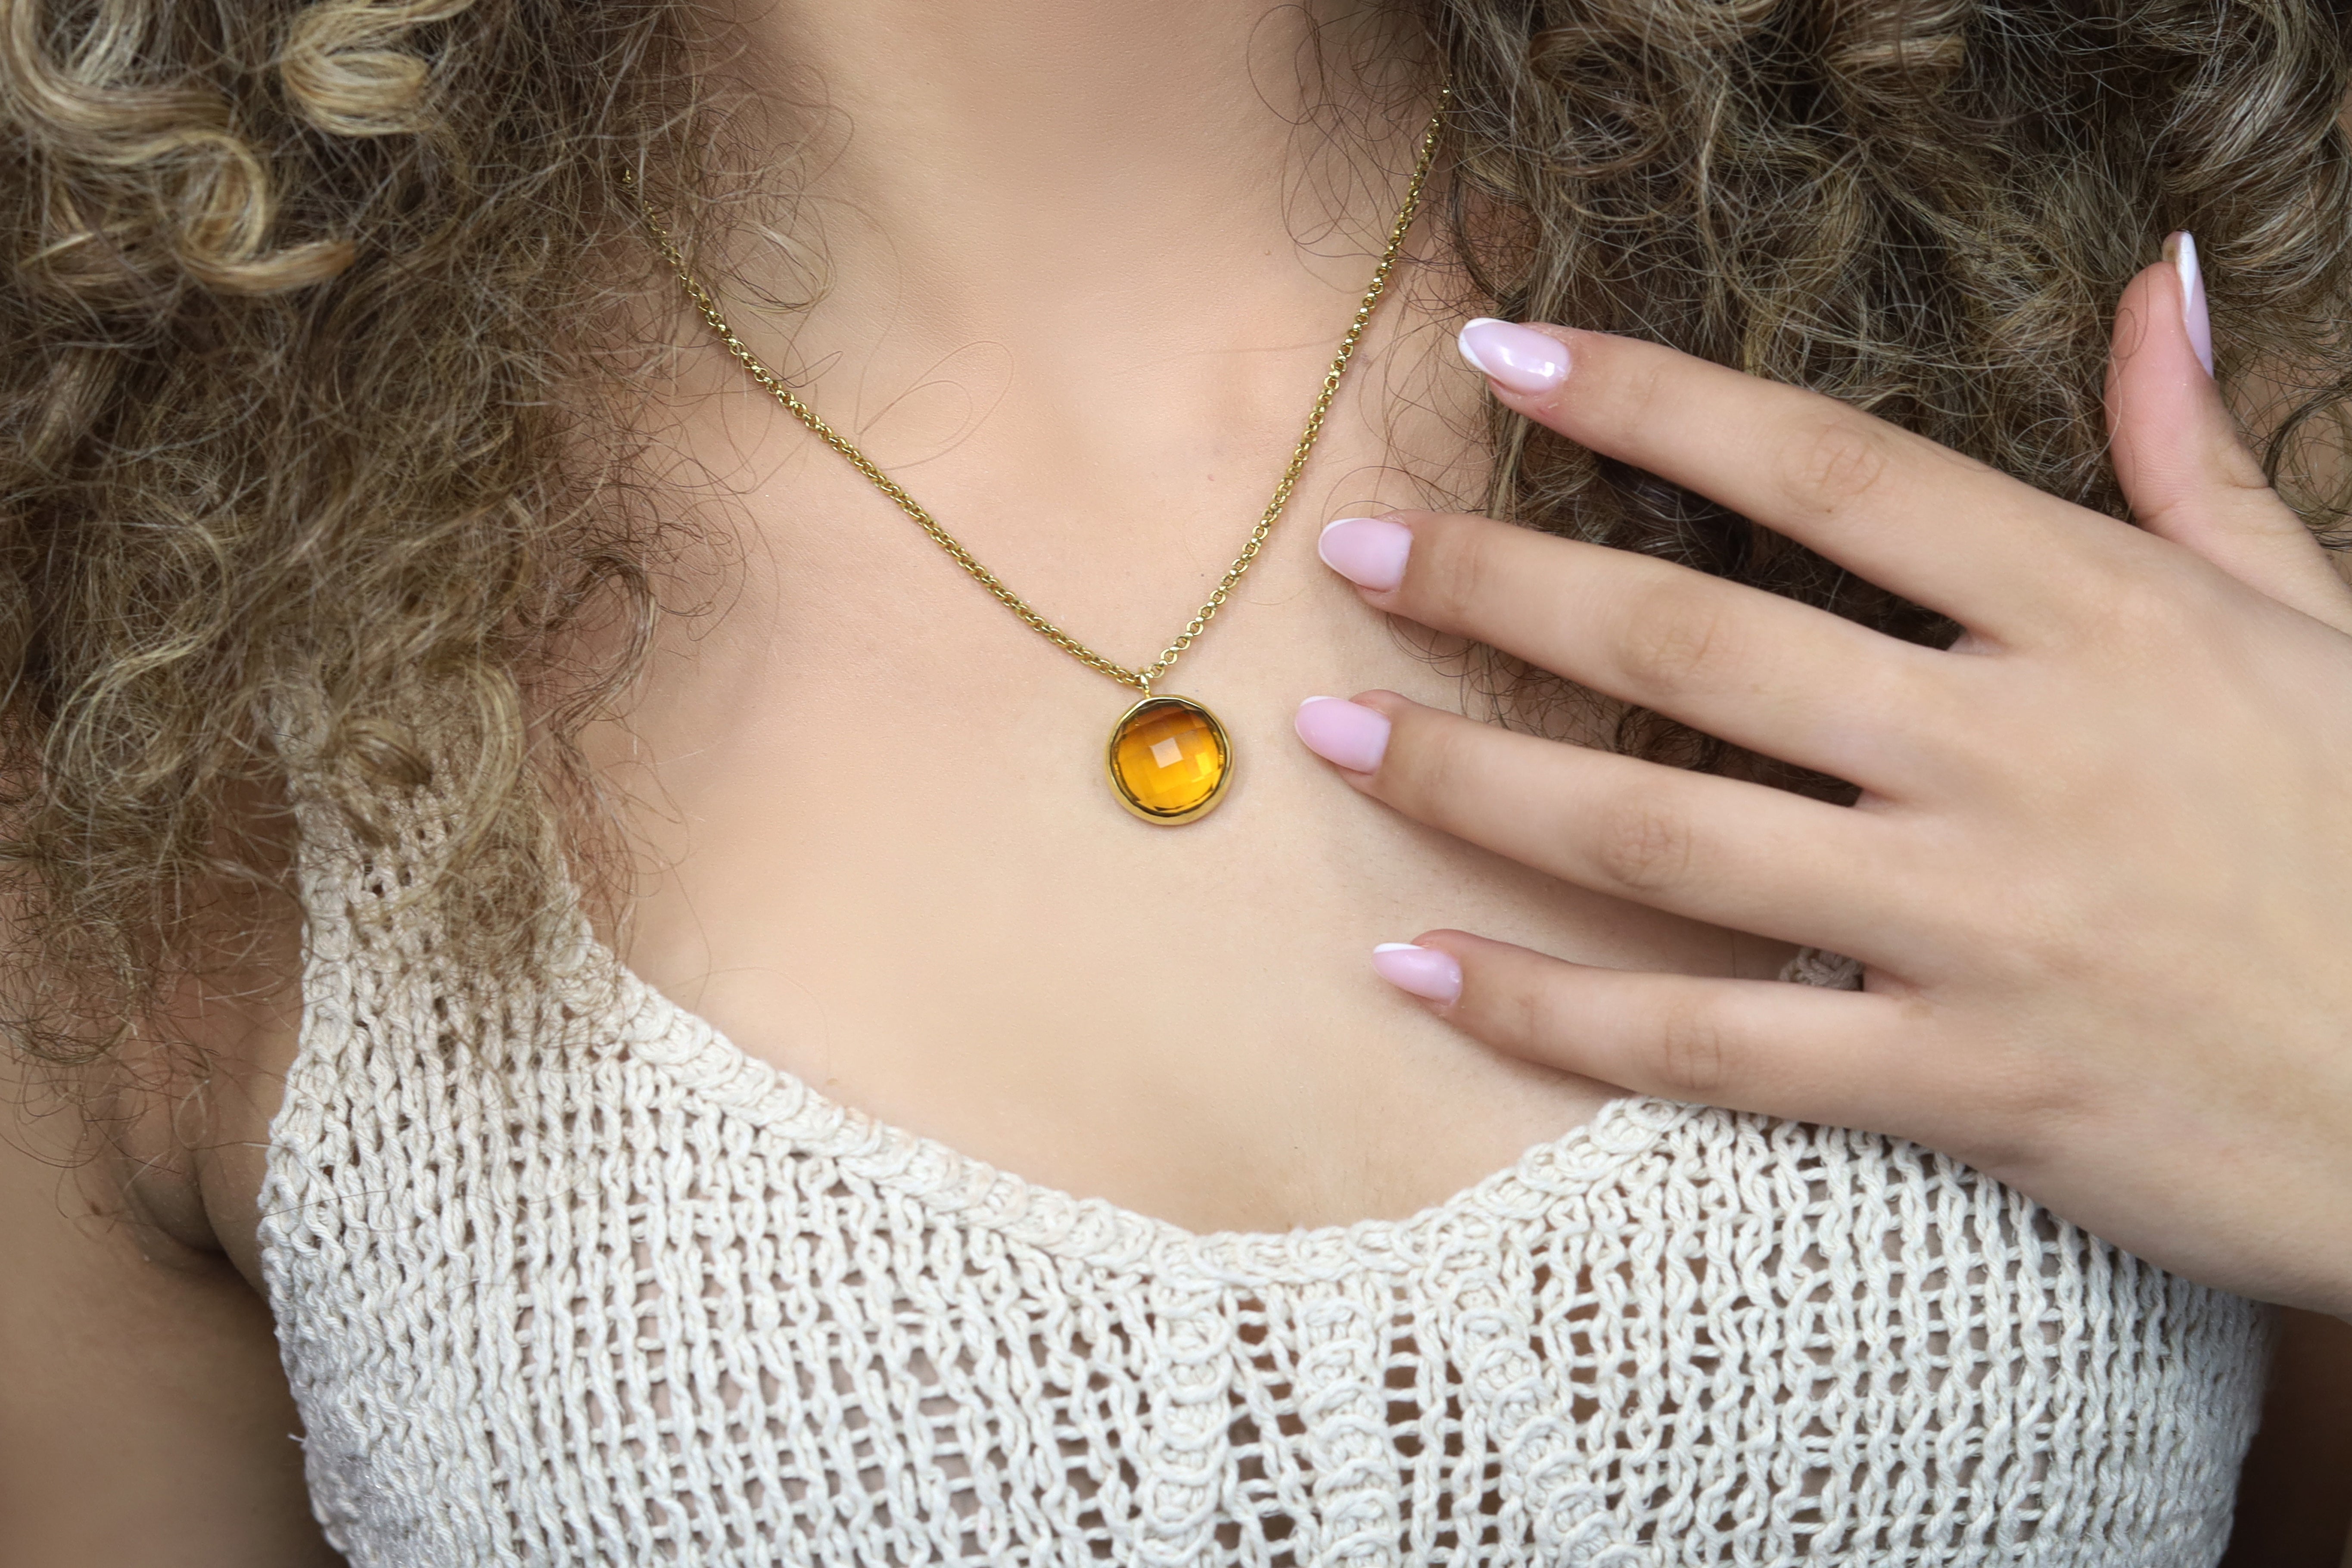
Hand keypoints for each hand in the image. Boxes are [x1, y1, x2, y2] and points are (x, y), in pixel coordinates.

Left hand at [1295, 240, 2351, 1313]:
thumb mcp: (2322, 623)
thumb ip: (2198, 466)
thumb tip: (2152, 291)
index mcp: (2097, 616)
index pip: (1821, 472)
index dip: (1643, 402)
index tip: (1496, 353)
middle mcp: (2011, 752)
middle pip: (1692, 646)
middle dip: (1497, 585)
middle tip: (1352, 550)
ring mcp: (1976, 924)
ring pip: (1660, 839)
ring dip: (1470, 776)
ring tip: (1332, 734)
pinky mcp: (1961, 1085)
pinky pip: (1707, 1042)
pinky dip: (1549, 1009)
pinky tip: (1419, 966)